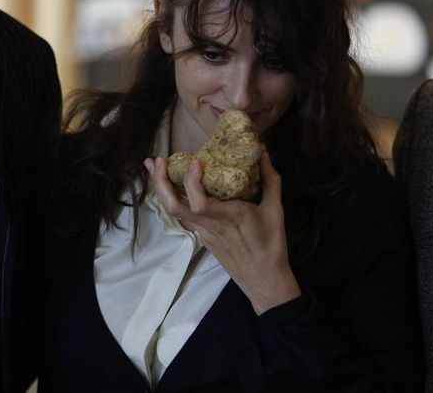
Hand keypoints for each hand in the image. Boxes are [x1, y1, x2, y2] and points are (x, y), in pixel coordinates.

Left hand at [145, 152, 301, 314]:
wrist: (263, 280)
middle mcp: (209, 225)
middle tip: (157, 160)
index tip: (195, 161)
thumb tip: (263, 153)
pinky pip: (182, 216)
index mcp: (228, 217)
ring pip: (173, 212)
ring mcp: (203, 233)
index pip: (199, 202)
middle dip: (160, 182)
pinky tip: (171, 185)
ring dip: (161, 188)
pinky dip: (172, 198)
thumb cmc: (271, 245)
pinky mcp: (202, 237)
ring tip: (155, 166)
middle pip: (173, 207)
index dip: (191, 181)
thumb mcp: (276, 210)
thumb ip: (270, 179)